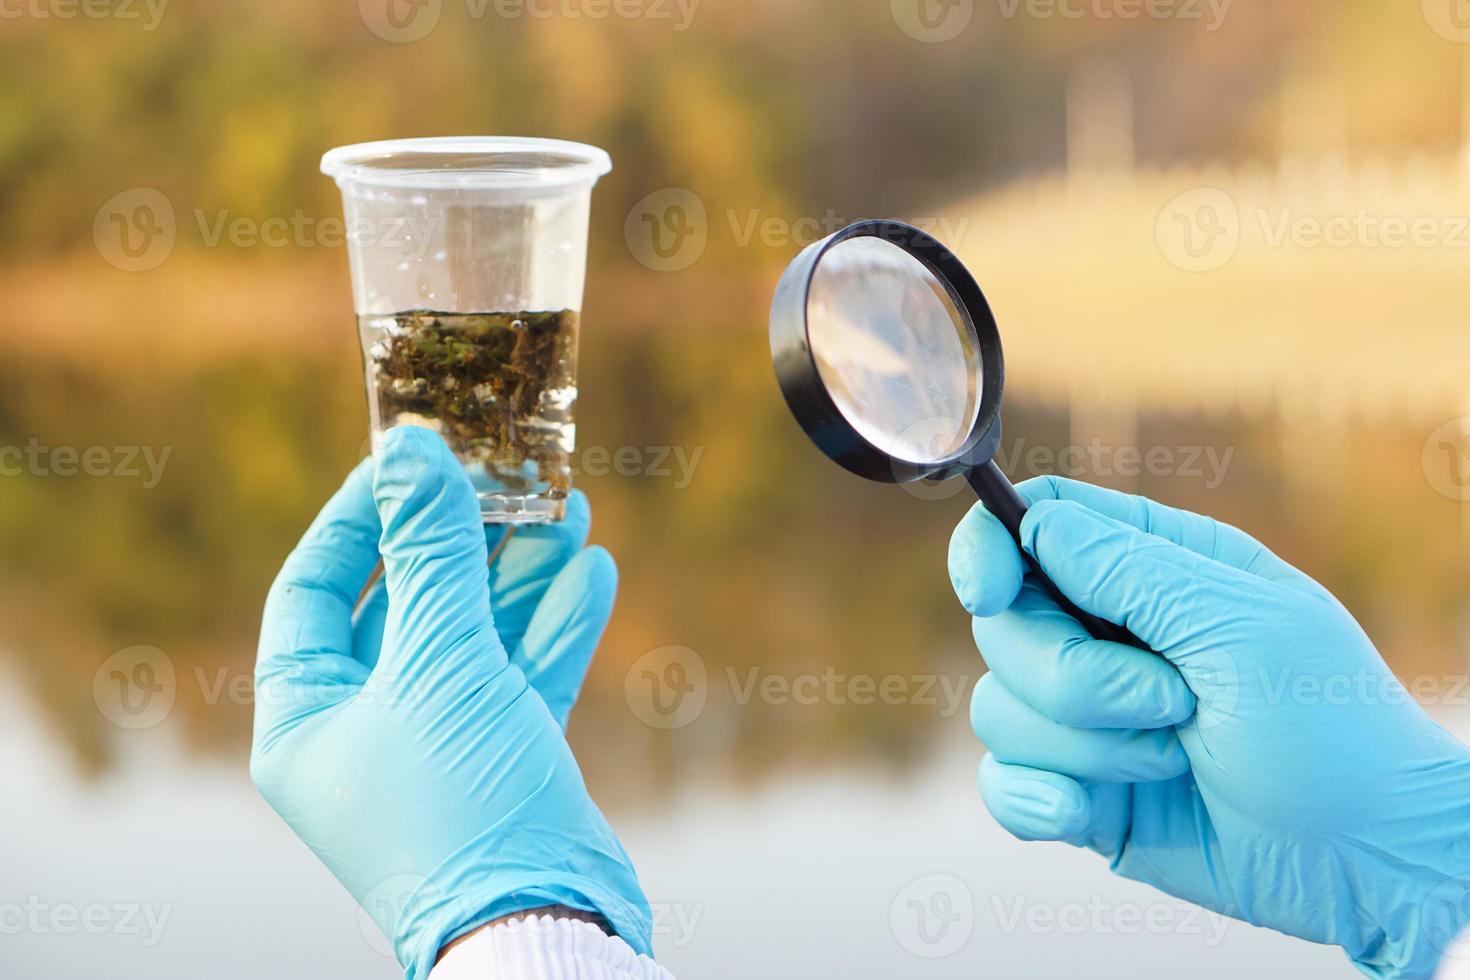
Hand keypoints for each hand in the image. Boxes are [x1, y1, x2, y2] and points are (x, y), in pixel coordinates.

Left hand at [251, 426, 647, 978]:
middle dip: (465, 540)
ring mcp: (437, 746)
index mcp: (308, 715)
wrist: (541, 927)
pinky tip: (592, 572)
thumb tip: (409, 448)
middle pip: (409, 604)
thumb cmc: (461, 806)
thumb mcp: (440, 662)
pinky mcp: (503, 761)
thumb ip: (429, 551)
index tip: (412, 460)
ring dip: (522, 574)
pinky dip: (555, 626)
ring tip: (570, 509)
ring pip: (476, 635)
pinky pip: (522, 676)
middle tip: (512, 477)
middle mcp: (364, 730)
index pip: (316, 587)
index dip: (361, 515)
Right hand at [949, 476, 1469, 977]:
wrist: (1365, 858)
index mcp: (1152, 567)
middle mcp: (1108, 633)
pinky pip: (1004, 784)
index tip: (988, 591)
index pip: (1033, 522)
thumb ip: (1127, 569)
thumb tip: (1031, 524)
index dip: (989, 548)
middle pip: (1004, 626)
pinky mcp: (1080, 791)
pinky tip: (1088, 815)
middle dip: (1071, 676)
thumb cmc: (1330, 726)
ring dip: (1085, 747)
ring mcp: (1089, 717)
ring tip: (1175, 758)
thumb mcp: (1240, 626)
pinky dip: (1036, 802)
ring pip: (998, 708)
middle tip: (1169, 703)